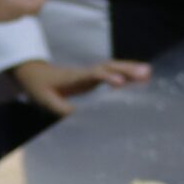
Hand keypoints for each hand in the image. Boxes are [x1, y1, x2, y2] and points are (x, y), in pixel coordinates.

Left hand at [14, 57, 150, 116]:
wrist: (34, 73)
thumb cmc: (39, 86)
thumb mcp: (44, 99)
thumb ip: (59, 107)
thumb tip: (77, 116)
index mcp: (73, 78)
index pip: (92, 75)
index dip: (106, 77)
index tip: (120, 82)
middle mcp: (85, 73)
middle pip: (108, 67)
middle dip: (127, 69)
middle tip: (146, 72)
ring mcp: (90, 74)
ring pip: (113, 68)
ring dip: (130, 69)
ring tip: (149, 72)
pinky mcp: (93, 78)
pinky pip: (112, 73)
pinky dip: (126, 74)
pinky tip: (141, 78)